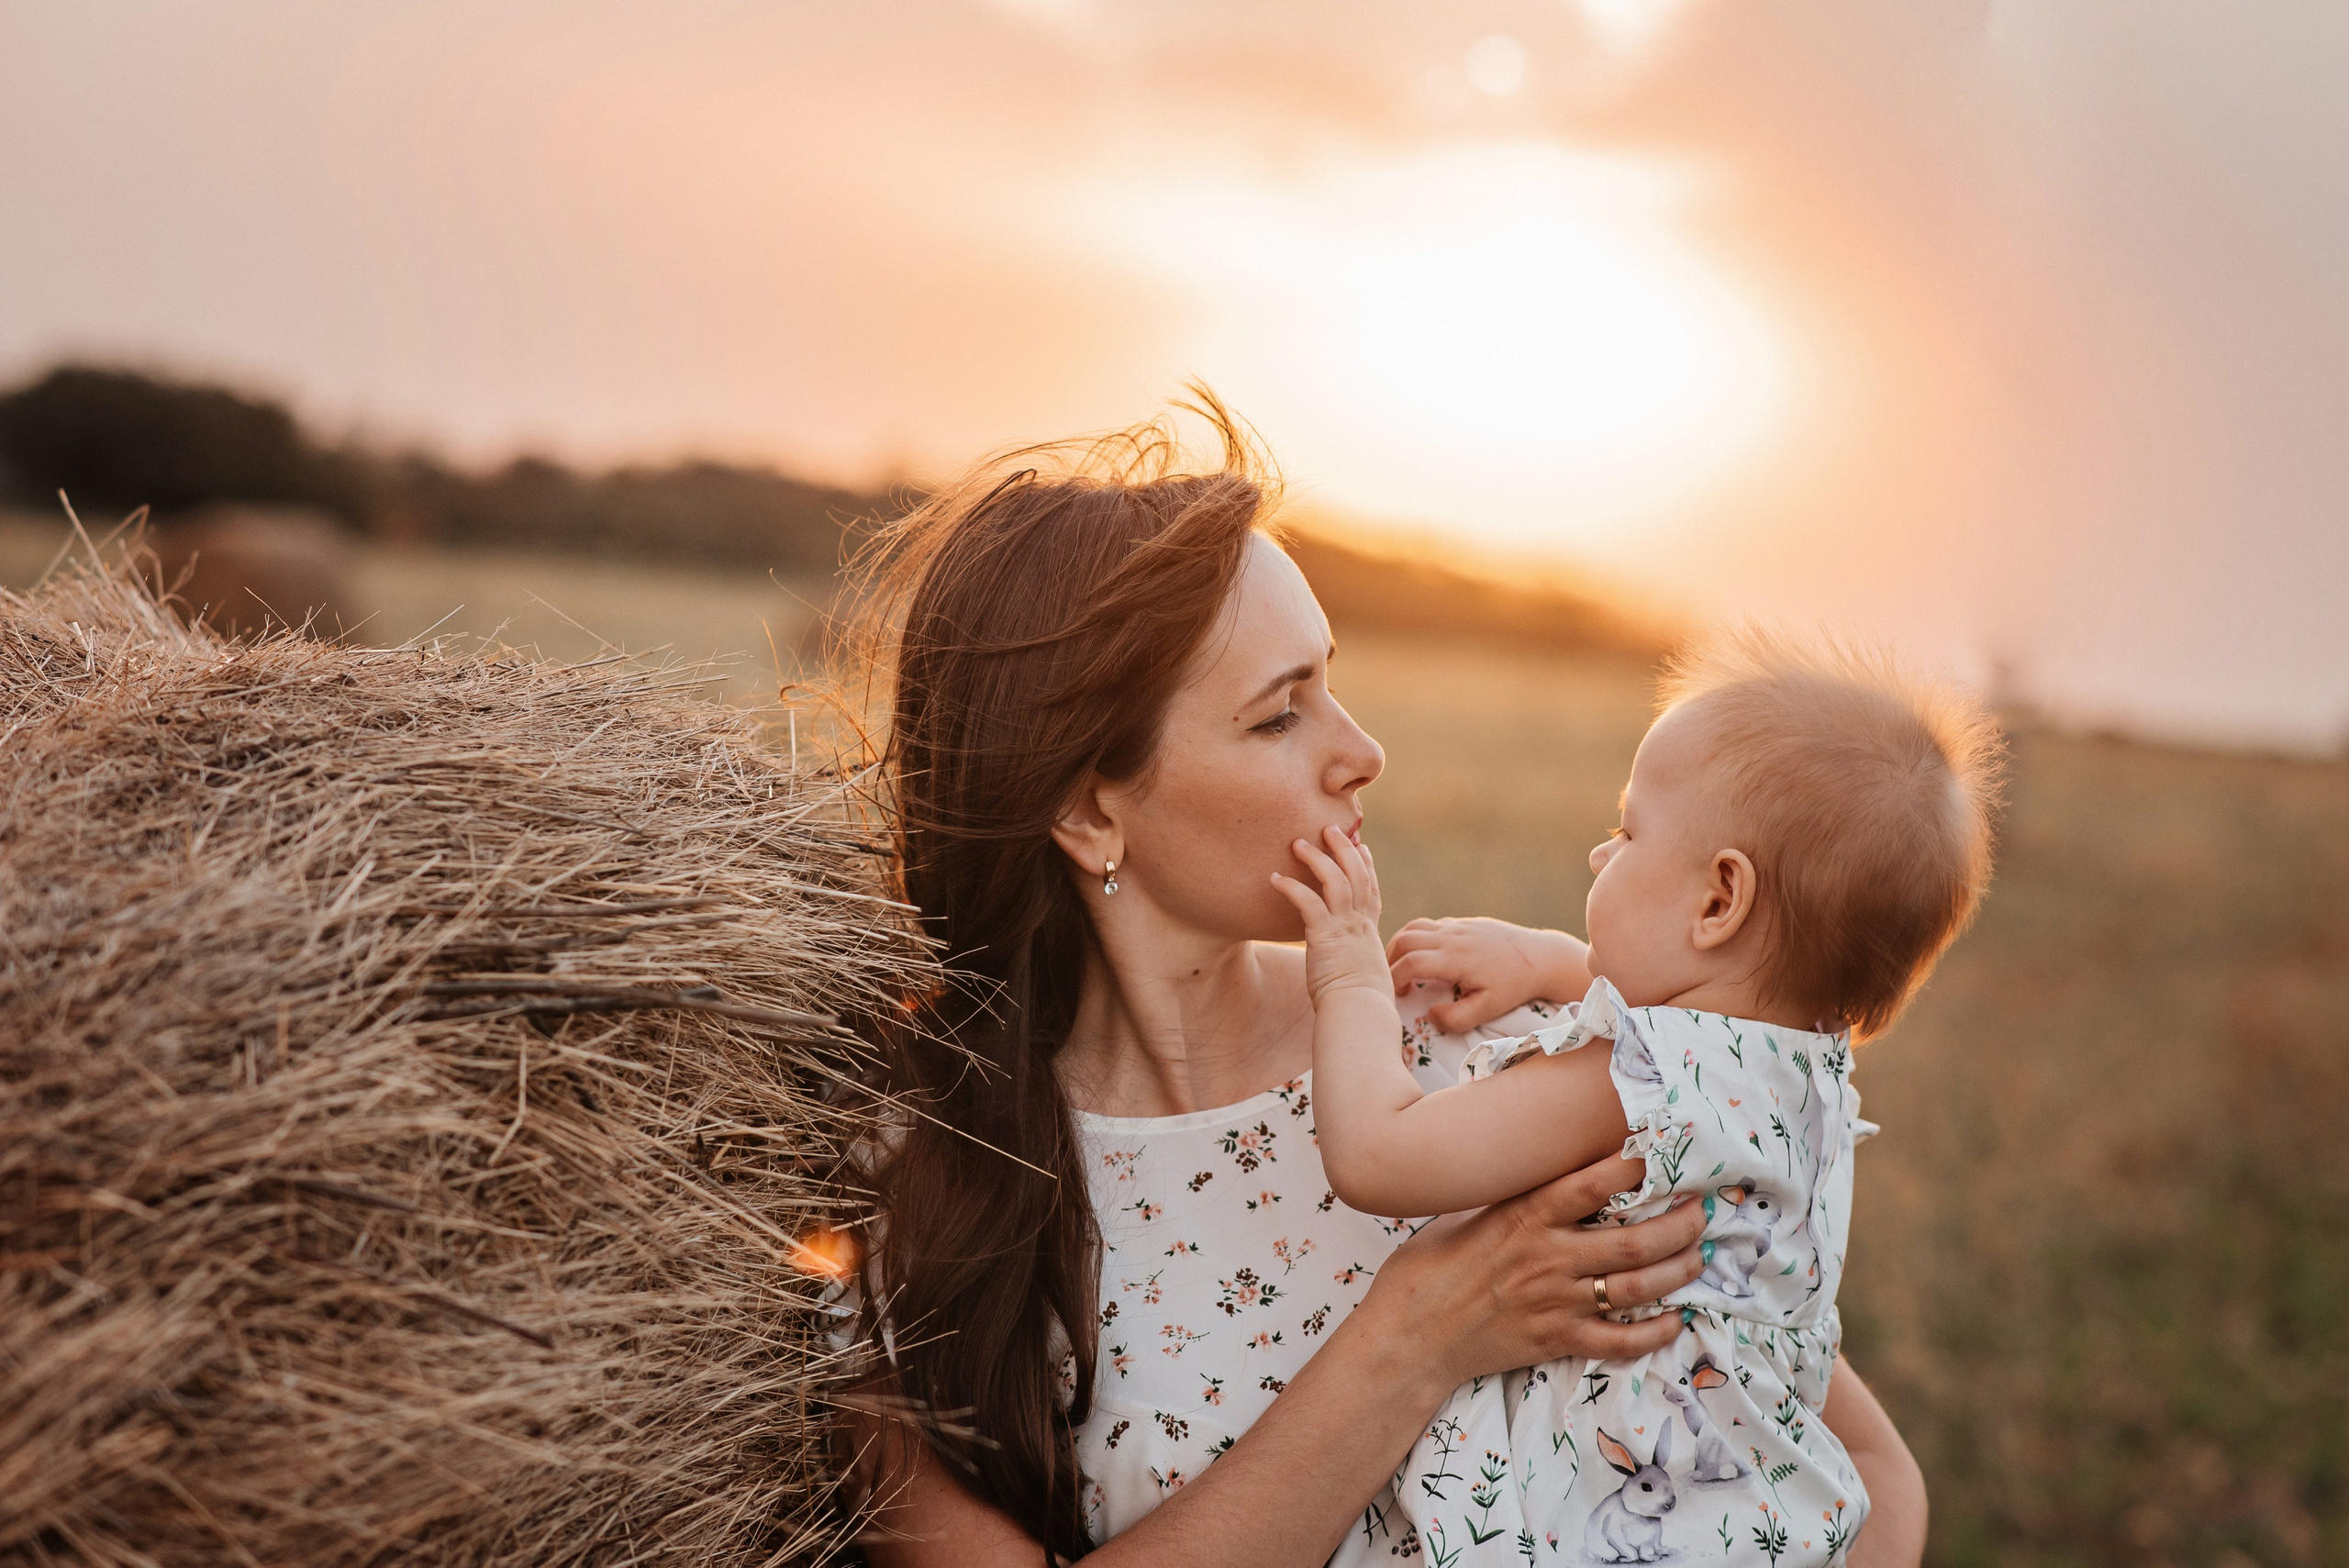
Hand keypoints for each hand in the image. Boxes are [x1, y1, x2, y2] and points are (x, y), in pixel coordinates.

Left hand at [1270, 826, 1391, 1004]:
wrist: (1359, 1014)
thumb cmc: (1360, 1007)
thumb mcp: (1364, 979)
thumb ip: (1357, 968)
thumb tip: (1351, 976)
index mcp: (1369, 934)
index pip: (1371, 891)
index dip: (1367, 866)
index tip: (1361, 847)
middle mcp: (1360, 926)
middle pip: (1357, 875)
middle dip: (1344, 849)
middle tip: (1331, 828)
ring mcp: (1345, 928)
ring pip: (1336, 880)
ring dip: (1318, 859)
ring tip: (1298, 842)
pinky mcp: (1325, 935)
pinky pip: (1307, 902)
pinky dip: (1292, 887)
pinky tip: (1275, 879)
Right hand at [1356, 1153, 1707, 1395]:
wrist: (1407, 1335)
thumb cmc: (1429, 1267)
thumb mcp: (1468, 1214)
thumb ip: (1515, 1198)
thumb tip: (1552, 1170)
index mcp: (1524, 1217)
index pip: (1594, 1183)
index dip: (1638, 1165)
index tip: (1666, 1153)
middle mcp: (1547, 1258)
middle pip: (1634, 1240)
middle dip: (1680, 1224)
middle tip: (1703, 1211)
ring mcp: (1555, 1303)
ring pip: (1637, 1287)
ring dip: (1679, 1271)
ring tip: (1699, 1256)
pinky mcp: (1556, 1341)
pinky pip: (1620, 1341)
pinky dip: (1655, 1333)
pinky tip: (1676, 1320)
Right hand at [1386, 916, 1591, 1031]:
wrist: (1541, 957)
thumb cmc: (1515, 987)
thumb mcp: (1489, 1009)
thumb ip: (1457, 1018)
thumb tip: (1430, 1015)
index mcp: (1455, 958)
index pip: (1410, 963)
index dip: (1393, 979)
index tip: (1394, 997)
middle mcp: (1452, 937)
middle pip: (1404, 940)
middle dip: (1388, 960)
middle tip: (1389, 982)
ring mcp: (1457, 926)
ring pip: (1413, 927)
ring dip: (1399, 946)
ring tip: (1399, 968)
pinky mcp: (1463, 923)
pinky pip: (1430, 925)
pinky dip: (1416, 938)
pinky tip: (1424, 957)